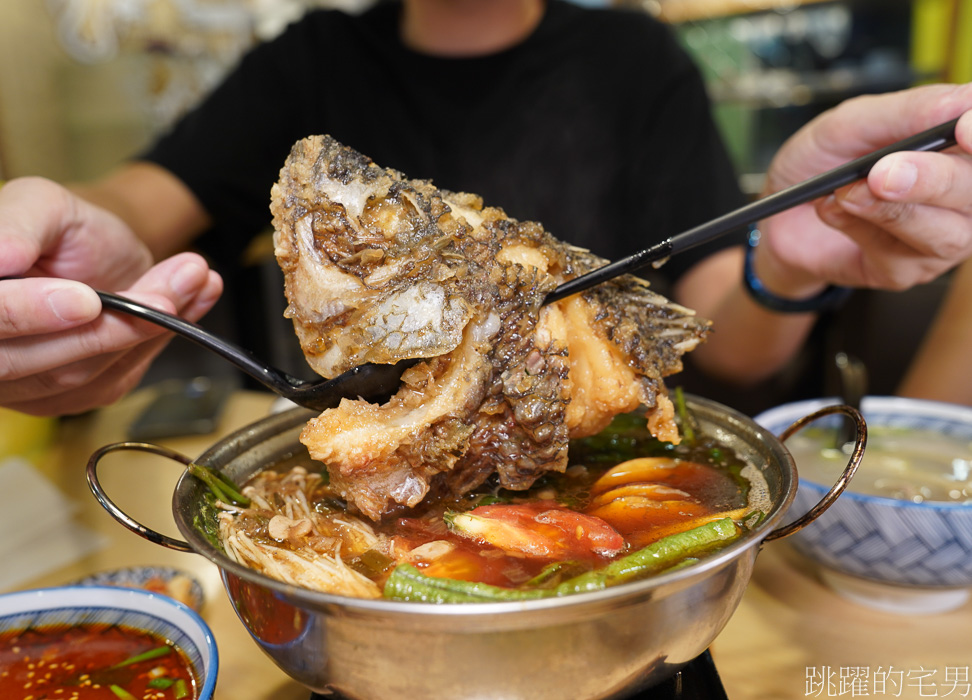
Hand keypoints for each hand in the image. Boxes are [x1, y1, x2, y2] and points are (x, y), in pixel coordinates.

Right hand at [0, 177, 221, 415]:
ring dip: (144, 330)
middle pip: (31, 362)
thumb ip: (18, 225)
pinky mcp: (70, 396)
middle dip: (107, 330)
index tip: (86, 300)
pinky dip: (157, 340)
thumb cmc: (59, 227)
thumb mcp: (40, 204)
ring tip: (192, 279)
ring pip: (79, 375)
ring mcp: (23, 383)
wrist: (95, 249)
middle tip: (163, 298)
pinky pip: (112, 379)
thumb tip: (3, 255)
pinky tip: (192, 300)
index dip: (27, 314)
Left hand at [755, 82, 971, 296]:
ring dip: (893, 210)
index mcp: (959, 148)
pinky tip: (832, 210)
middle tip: (885, 172)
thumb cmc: (821, 163)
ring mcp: (938, 238)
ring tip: (848, 191)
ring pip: (947, 235)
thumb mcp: (851, 122)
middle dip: (936, 180)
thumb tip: (965, 98)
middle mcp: (961, 196)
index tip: (965, 129)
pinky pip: (896, 255)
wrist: (778, 211)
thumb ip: (909, 112)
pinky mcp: (903, 272)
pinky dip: (859, 228)